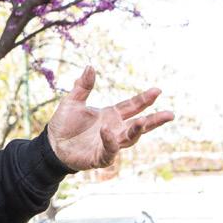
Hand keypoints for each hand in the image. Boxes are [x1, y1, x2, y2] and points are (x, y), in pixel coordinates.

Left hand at [46, 66, 171, 170]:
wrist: (52, 144)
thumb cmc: (64, 123)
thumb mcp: (73, 101)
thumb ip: (83, 86)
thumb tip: (90, 66)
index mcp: (111, 115)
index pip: (132, 106)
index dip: (145, 99)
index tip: (158, 91)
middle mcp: (115, 129)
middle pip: (139, 125)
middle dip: (154, 120)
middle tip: (170, 114)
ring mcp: (109, 144)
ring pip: (128, 139)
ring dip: (136, 131)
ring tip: (142, 121)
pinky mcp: (99, 157)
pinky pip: (109, 151)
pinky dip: (111, 142)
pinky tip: (108, 132)